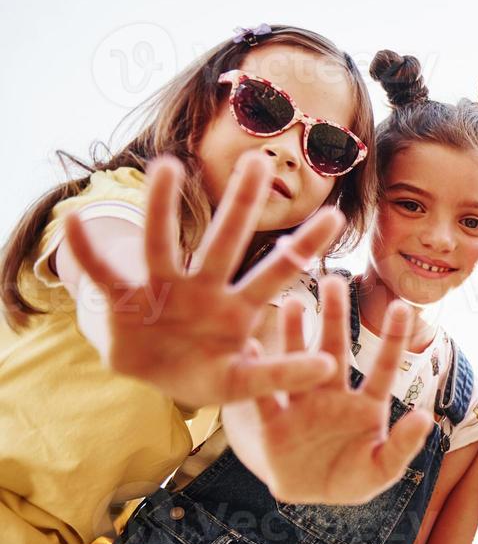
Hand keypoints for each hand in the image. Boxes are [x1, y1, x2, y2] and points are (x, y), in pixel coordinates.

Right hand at [63, 152, 341, 408]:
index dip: (305, 246)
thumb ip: (280, 374)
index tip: (336, 215)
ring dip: (163, 207)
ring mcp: (162, 288)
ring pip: (162, 244)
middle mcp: (203, 287)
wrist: (157, 377)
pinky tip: (74, 220)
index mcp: (238, 305)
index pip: (279, 270)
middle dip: (242, 204)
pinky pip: (102, 273)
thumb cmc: (207, 373)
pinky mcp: (123, 301)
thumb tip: (329, 368)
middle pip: (225, 241)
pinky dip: (86, 251)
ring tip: (167, 167)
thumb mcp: (244, 383)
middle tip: (262, 161)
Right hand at [230, 274, 435, 504]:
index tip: (402, 306)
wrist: (312, 498)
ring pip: (298, 362)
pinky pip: (263, 396)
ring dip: (294, 333)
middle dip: (335, 316)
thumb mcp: (382, 469)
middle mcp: (333, 395)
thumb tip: (425, 417)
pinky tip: (250, 347)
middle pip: (335, 350)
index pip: (385, 366)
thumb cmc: (354, 478)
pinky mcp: (274, 423)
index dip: (394, 339)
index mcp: (366, 405)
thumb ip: (403, 445)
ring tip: (291, 299)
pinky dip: (257, 373)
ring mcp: (302, 405)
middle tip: (334, 280)